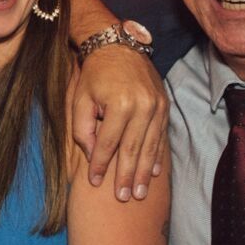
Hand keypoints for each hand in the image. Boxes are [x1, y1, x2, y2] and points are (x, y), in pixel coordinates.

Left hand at [70, 44, 167, 201]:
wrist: (119, 46)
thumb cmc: (94, 75)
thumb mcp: (79, 99)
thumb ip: (82, 129)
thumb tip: (91, 155)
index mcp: (119, 104)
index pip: (108, 143)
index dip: (100, 165)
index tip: (94, 183)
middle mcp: (142, 106)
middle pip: (133, 149)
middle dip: (127, 176)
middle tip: (124, 198)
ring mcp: (157, 106)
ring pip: (150, 146)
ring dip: (145, 172)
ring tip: (141, 193)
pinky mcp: (164, 105)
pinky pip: (161, 136)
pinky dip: (157, 156)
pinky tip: (155, 173)